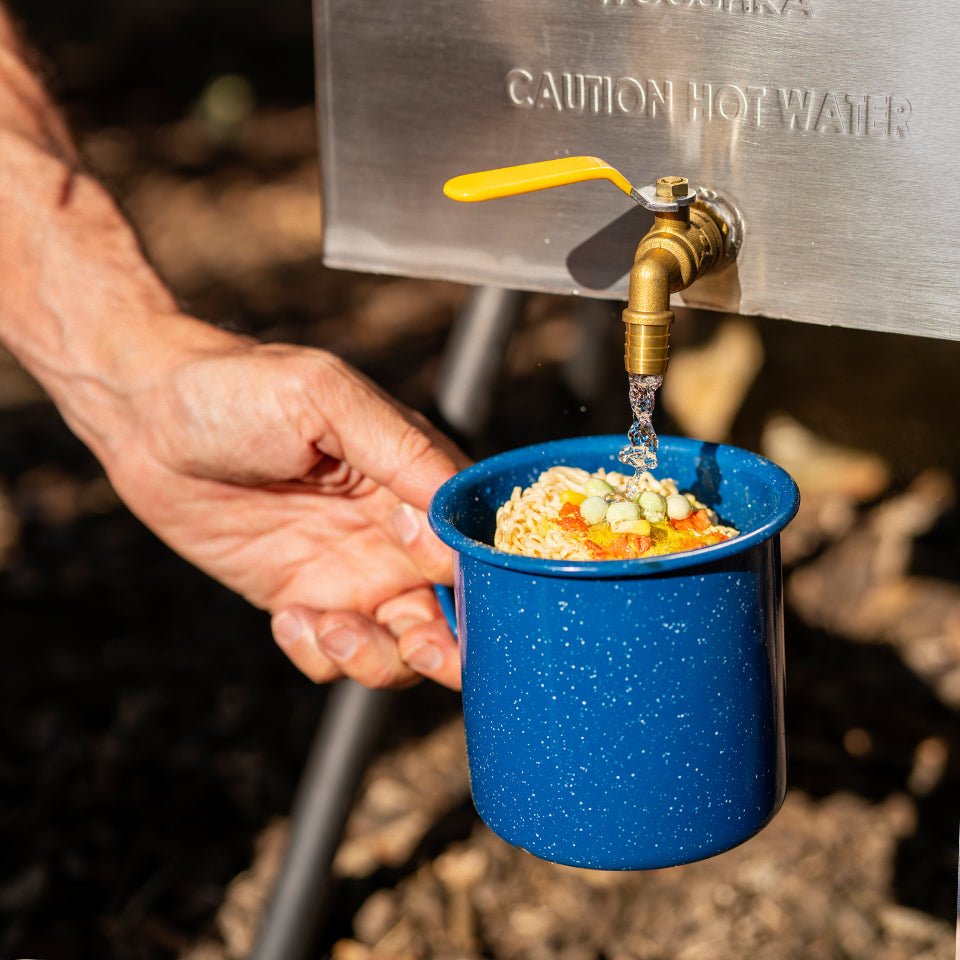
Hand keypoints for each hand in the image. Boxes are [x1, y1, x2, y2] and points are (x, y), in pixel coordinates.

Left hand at [92, 319, 467, 689]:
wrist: (145, 417)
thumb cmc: (239, 388)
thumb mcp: (325, 399)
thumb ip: (401, 450)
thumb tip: (455, 515)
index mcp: (416, 479)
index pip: (476, 541)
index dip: (472, 575)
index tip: (434, 575)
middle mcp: (394, 532)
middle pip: (455, 611)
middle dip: (449, 646)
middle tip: (418, 647)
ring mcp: (349, 570)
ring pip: (401, 647)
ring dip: (379, 658)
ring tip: (329, 625)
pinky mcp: (302, 598)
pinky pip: (334, 656)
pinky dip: (321, 656)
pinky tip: (286, 617)